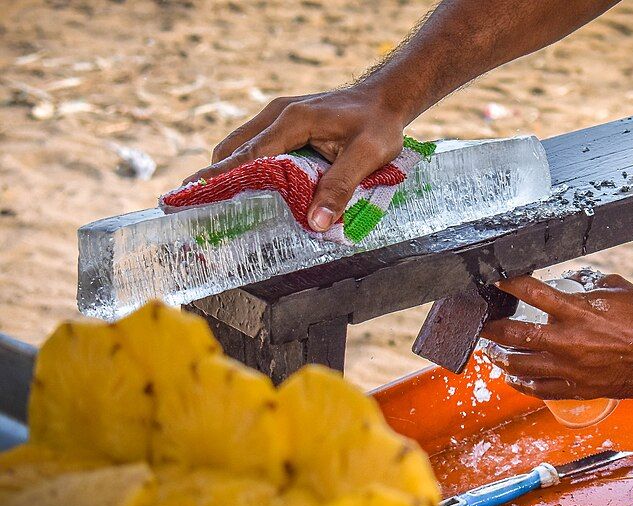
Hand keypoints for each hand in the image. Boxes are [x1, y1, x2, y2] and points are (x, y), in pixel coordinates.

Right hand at [183, 86, 406, 231]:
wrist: (386, 98)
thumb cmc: (379, 126)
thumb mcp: (367, 157)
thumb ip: (341, 187)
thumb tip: (315, 223)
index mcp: (292, 121)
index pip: (248, 155)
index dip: (220, 178)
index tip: (189, 194)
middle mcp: (278, 113)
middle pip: (234, 149)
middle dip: (216, 177)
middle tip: (197, 208)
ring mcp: (279, 114)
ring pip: (241, 145)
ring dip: (230, 171)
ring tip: (218, 203)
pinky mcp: (285, 120)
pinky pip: (255, 143)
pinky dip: (246, 164)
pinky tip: (249, 187)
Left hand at [481, 272, 632, 399]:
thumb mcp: (615, 286)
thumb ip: (585, 281)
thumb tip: (566, 279)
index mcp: (577, 311)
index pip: (531, 292)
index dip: (508, 284)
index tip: (494, 281)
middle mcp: (568, 341)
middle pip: (514, 335)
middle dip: (492, 329)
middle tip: (481, 324)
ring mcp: (572, 368)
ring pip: (521, 366)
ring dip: (500, 358)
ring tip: (490, 351)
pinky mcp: (580, 388)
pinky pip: (541, 390)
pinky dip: (522, 384)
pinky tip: (513, 378)